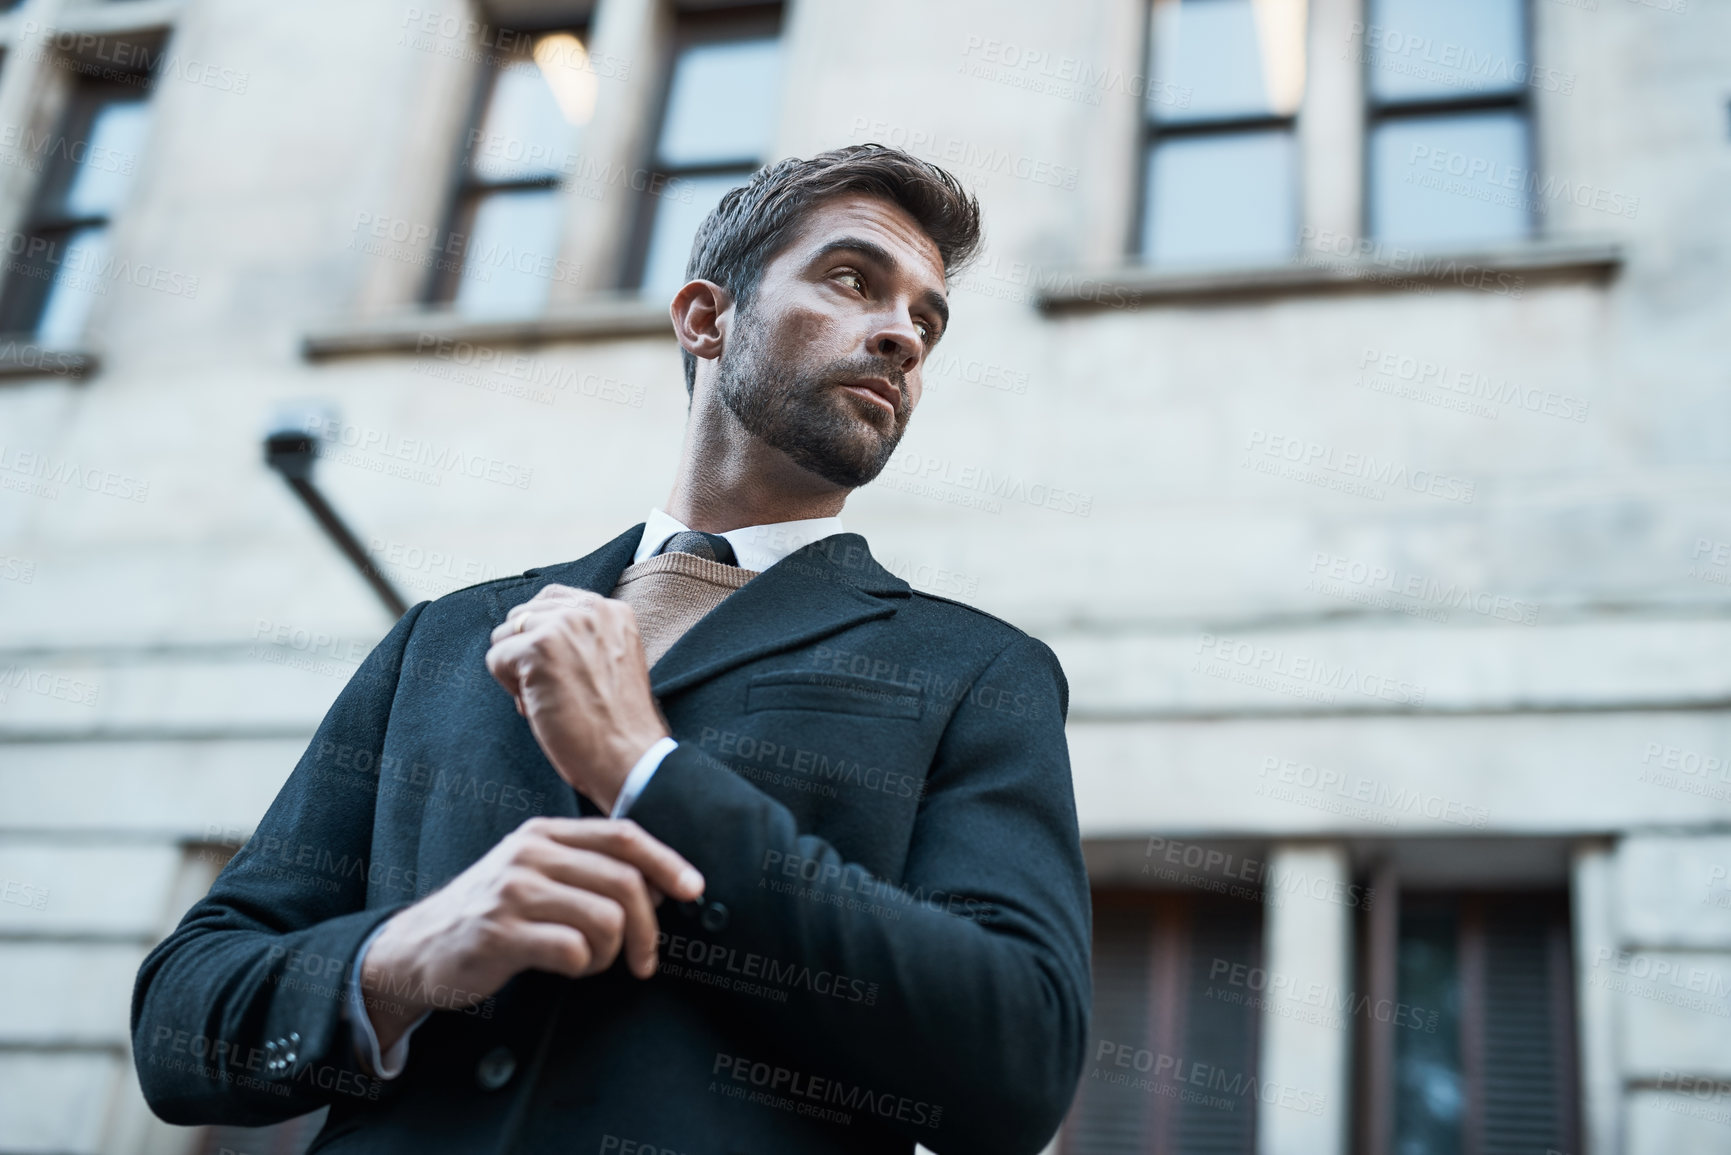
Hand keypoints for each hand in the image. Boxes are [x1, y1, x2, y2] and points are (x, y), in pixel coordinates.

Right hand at [358, 816, 703, 1053]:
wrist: (417, 950)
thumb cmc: (491, 915)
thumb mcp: (534, 874)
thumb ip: (587, 870)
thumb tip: (661, 884)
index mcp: (544, 834)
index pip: (624, 836)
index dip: (667, 862)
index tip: (694, 890)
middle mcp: (530, 854)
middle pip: (624, 882)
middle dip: (649, 929)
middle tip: (645, 961)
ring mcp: (513, 892)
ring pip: (607, 919)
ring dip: (612, 952)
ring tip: (592, 962)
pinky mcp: (500, 933)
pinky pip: (575, 951)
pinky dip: (584, 966)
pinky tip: (568, 968)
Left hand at [486, 584, 669, 811]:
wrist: (629, 755)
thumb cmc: (619, 723)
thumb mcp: (613, 661)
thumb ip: (582, 638)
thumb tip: (529, 633)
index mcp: (612, 610)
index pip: (551, 598)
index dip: (541, 634)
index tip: (557, 667)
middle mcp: (589, 610)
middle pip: (522, 615)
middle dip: (526, 652)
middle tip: (554, 688)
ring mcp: (562, 626)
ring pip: (504, 636)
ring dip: (516, 670)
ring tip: (548, 698)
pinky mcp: (538, 649)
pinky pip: (495, 660)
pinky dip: (509, 689)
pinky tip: (539, 706)